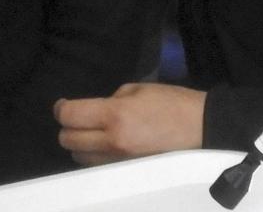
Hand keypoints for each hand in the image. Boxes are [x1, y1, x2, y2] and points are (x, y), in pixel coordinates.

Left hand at [55, 83, 204, 165]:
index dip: (61, 109)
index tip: (64, 106)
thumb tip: (96, 110)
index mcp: (116, 115)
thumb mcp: (140, 89)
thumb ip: (112, 99)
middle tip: (79, 118)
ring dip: (80, 144)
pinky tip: (105, 145)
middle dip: (69, 127)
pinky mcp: (126, 172)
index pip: (71, 115)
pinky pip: (97, 166)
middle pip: (68, 140)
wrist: (201, 129)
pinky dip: (94, 155)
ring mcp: (118, 161)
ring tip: (92, 133)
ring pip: (79, 157)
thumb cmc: (173, 103)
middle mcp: (112, 141)